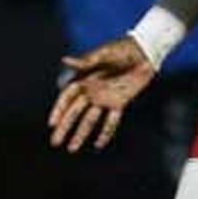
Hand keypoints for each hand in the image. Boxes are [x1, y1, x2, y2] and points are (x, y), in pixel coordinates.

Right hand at [48, 37, 155, 152]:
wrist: (145, 52)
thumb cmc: (122, 49)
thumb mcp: (104, 54)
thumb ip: (86, 61)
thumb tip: (65, 60)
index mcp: (84, 78)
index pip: (67, 98)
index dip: (59, 110)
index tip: (52, 124)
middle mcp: (92, 91)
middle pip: (75, 113)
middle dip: (65, 127)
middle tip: (55, 142)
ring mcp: (105, 98)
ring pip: (90, 120)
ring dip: (81, 134)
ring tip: (72, 149)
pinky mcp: (120, 102)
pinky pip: (111, 121)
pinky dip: (105, 133)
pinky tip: (98, 145)